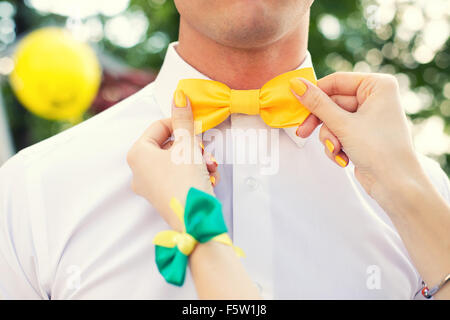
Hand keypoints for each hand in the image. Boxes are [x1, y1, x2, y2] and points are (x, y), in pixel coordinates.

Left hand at [127, 92, 218, 230]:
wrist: (193, 219)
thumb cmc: (186, 180)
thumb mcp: (188, 144)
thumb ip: (183, 118)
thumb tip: (179, 96)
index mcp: (137, 153)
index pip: (159, 126)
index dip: (180, 123)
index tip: (197, 127)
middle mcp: (138, 170)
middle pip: (168, 145)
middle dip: (192, 146)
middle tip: (206, 149)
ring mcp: (149, 185)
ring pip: (175, 160)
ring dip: (196, 159)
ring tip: (210, 165)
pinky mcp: (162, 196)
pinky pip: (177, 175)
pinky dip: (193, 172)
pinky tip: (208, 176)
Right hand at [291, 72, 418, 202]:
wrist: (395, 185)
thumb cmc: (379, 151)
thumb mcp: (342, 124)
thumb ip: (317, 103)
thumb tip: (296, 84)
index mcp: (377, 86)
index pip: (336, 82)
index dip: (315, 94)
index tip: (296, 102)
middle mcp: (374, 98)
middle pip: (332, 103)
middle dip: (322, 124)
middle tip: (303, 133)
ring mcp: (368, 117)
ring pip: (333, 121)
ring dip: (330, 138)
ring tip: (336, 150)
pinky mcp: (363, 134)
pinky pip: (339, 133)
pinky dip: (337, 146)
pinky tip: (343, 158)